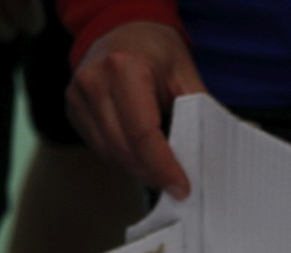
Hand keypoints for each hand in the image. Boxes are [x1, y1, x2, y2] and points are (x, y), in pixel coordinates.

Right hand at [66, 22, 206, 199]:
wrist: (120, 27)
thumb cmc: (154, 48)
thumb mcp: (183, 72)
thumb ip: (197, 110)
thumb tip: (217, 149)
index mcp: (123, 68)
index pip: (142, 133)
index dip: (162, 167)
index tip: (181, 187)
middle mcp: (94, 81)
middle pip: (124, 149)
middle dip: (152, 174)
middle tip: (175, 187)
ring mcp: (78, 97)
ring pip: (110, 154)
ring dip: (138, 171)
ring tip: (161, 175)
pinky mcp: (73, 110)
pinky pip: (100, 148)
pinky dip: (123, 160)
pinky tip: (141, 160)